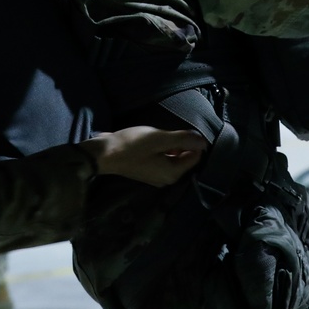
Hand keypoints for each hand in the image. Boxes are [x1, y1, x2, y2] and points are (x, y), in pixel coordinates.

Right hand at [78, 127, 206, 186]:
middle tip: (166, 131)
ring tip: (157, 134)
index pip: (195, 157)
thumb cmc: (132, 146)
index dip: (192, 141)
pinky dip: (160, 150)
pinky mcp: (146, 172)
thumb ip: (182, 139)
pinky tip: (150, 141)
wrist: (104, 154)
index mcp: (173, 174)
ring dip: (169, 145)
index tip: (180, 129)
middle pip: (184, 158)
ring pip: (172, 158)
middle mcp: (167, 179)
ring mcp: (156, 177)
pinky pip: (161, 160)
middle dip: (180, 143)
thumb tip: (204, 142)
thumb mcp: (158, 138)